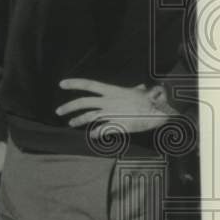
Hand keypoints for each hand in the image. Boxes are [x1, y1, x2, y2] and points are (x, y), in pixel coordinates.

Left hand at [56, 78, 175, 134]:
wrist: (161, 112)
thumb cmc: (153, 101)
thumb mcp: (143, 93)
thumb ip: (137, 90)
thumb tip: (139, 87)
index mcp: (113, 91)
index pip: (89, 85)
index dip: (74, 83)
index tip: (61, 84)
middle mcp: (109, 102)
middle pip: (83, 103)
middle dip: (68, 107)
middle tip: (58, 111)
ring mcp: (112, 114)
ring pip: (89, 117)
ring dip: (78, 120)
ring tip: (70, 123)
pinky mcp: (117, 126)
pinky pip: (102, 130)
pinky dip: (96, 133)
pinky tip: (92, 136)